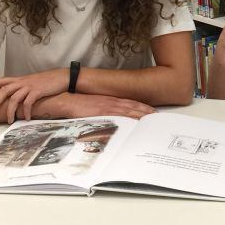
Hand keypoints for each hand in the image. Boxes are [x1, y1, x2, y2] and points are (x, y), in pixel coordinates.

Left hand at [0, 70, 66, 122]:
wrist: (62, 77)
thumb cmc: (47, 81)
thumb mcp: (32, 82)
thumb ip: (23, 88)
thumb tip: (15, 97)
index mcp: (20, 79)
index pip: (2, 80)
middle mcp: (23, 82)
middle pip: (4, 90)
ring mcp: (30, 86)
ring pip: (14, 98)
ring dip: (10, 111)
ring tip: (9, 121)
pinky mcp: (38, 91)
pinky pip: (28, 102)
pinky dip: (25, 111)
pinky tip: (26, 118)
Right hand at [41, 92, 155, 119]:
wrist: (66, 101)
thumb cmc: (78, 105)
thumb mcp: (94, 108)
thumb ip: (104, 113)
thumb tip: (112, 120)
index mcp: (110, 101)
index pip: (131, 104)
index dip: (143, 108)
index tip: (153, 112)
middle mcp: (112, 103)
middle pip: (133, 107)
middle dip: (146, 112)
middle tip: (157, 118)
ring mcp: (108, 107)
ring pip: (129, 111)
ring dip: (141, 115)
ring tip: (152, 120)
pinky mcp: (102, 112)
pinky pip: (118, 116)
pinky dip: (128, 119)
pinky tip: (135, 123)